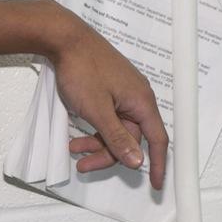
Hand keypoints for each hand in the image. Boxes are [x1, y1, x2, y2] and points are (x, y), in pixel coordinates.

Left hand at [46, 6, 169, 189]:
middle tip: (85, 165)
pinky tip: (77, 133)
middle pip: (130, 138)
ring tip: (74, 148)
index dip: (158, 163)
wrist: (64, 38)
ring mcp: (122, 93)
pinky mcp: (109, 89)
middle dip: (108, 154)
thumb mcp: (98, 111)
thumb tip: (137, 160)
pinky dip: (94, 128)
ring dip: (96, 142)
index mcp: (141, 102)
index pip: (157, 139)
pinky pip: (107, 117)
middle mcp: (136, 97)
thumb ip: (117, 138)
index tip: (156, 184)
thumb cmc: (82, 68)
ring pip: (115, 129)